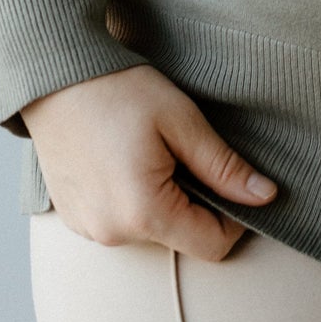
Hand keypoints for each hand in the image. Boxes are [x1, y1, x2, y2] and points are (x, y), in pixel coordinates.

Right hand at [20, 62, 277, 259]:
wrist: (54, 75)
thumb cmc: (120, 90)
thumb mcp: (181, 120)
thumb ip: (224, 166)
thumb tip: (266, 196)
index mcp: (145, 212)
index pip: (212, 245)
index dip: (234, 217)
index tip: (230, 179)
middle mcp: (113, 234)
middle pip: (181, 238)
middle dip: (195, 203)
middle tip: (183, 153)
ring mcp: (89, 230)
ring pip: (150, 231)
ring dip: (162, 201)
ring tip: (149, 151)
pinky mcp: (74, 219)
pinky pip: (119, 223)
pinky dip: (132, 200)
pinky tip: (123, 159)